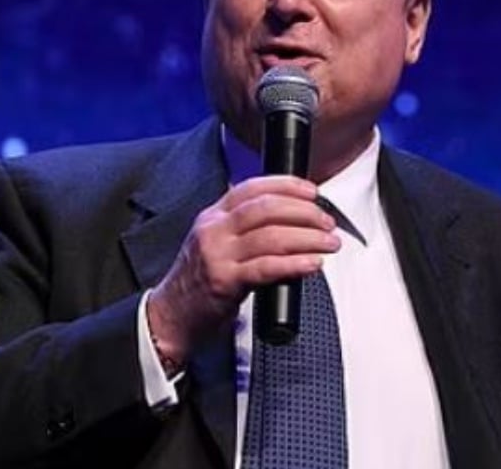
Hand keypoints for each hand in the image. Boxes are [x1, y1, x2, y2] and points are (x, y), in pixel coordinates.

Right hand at [146, 175, 338, 365]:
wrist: (171, 315)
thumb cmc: (199, 279)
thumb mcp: (215, 241)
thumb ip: (243, 226)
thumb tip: (289, 216)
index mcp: (214, 215)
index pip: (254, 187)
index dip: (287, 185)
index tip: (313, 192)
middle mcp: (214, 229)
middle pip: (266, 208)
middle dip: (304, 212)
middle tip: (327, 222)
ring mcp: (218, 255)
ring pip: (271, 236)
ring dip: (308, 238)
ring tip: (328, 243)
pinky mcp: (224, 282)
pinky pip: (267, 267)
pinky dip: (295, 263)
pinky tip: (312, 264)